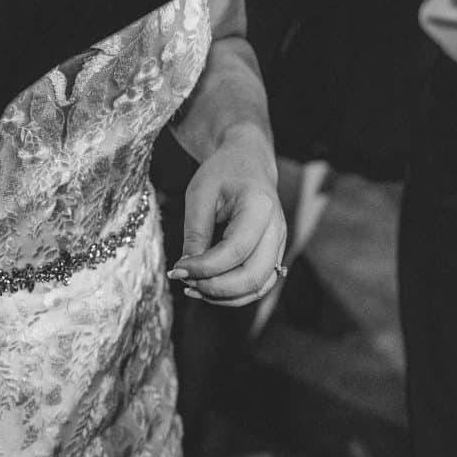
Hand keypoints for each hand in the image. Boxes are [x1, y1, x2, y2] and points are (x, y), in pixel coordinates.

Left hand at [167, 126, 287, 306]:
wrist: (248, 161)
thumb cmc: (223, 173)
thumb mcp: (200, 194)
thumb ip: (195, 233)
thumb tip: (185, 271)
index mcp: (260, 207)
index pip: (236, 250)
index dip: (205, 267)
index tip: (177, 269)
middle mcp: (277, 230)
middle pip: (253, 276)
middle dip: (216, 287)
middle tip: (184, 281)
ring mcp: (279, 245)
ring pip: (259, 287)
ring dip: (224, 296)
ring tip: (191, 288)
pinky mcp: (274, 255)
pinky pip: (259, 285)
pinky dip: (234, 294)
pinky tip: (207, 287)